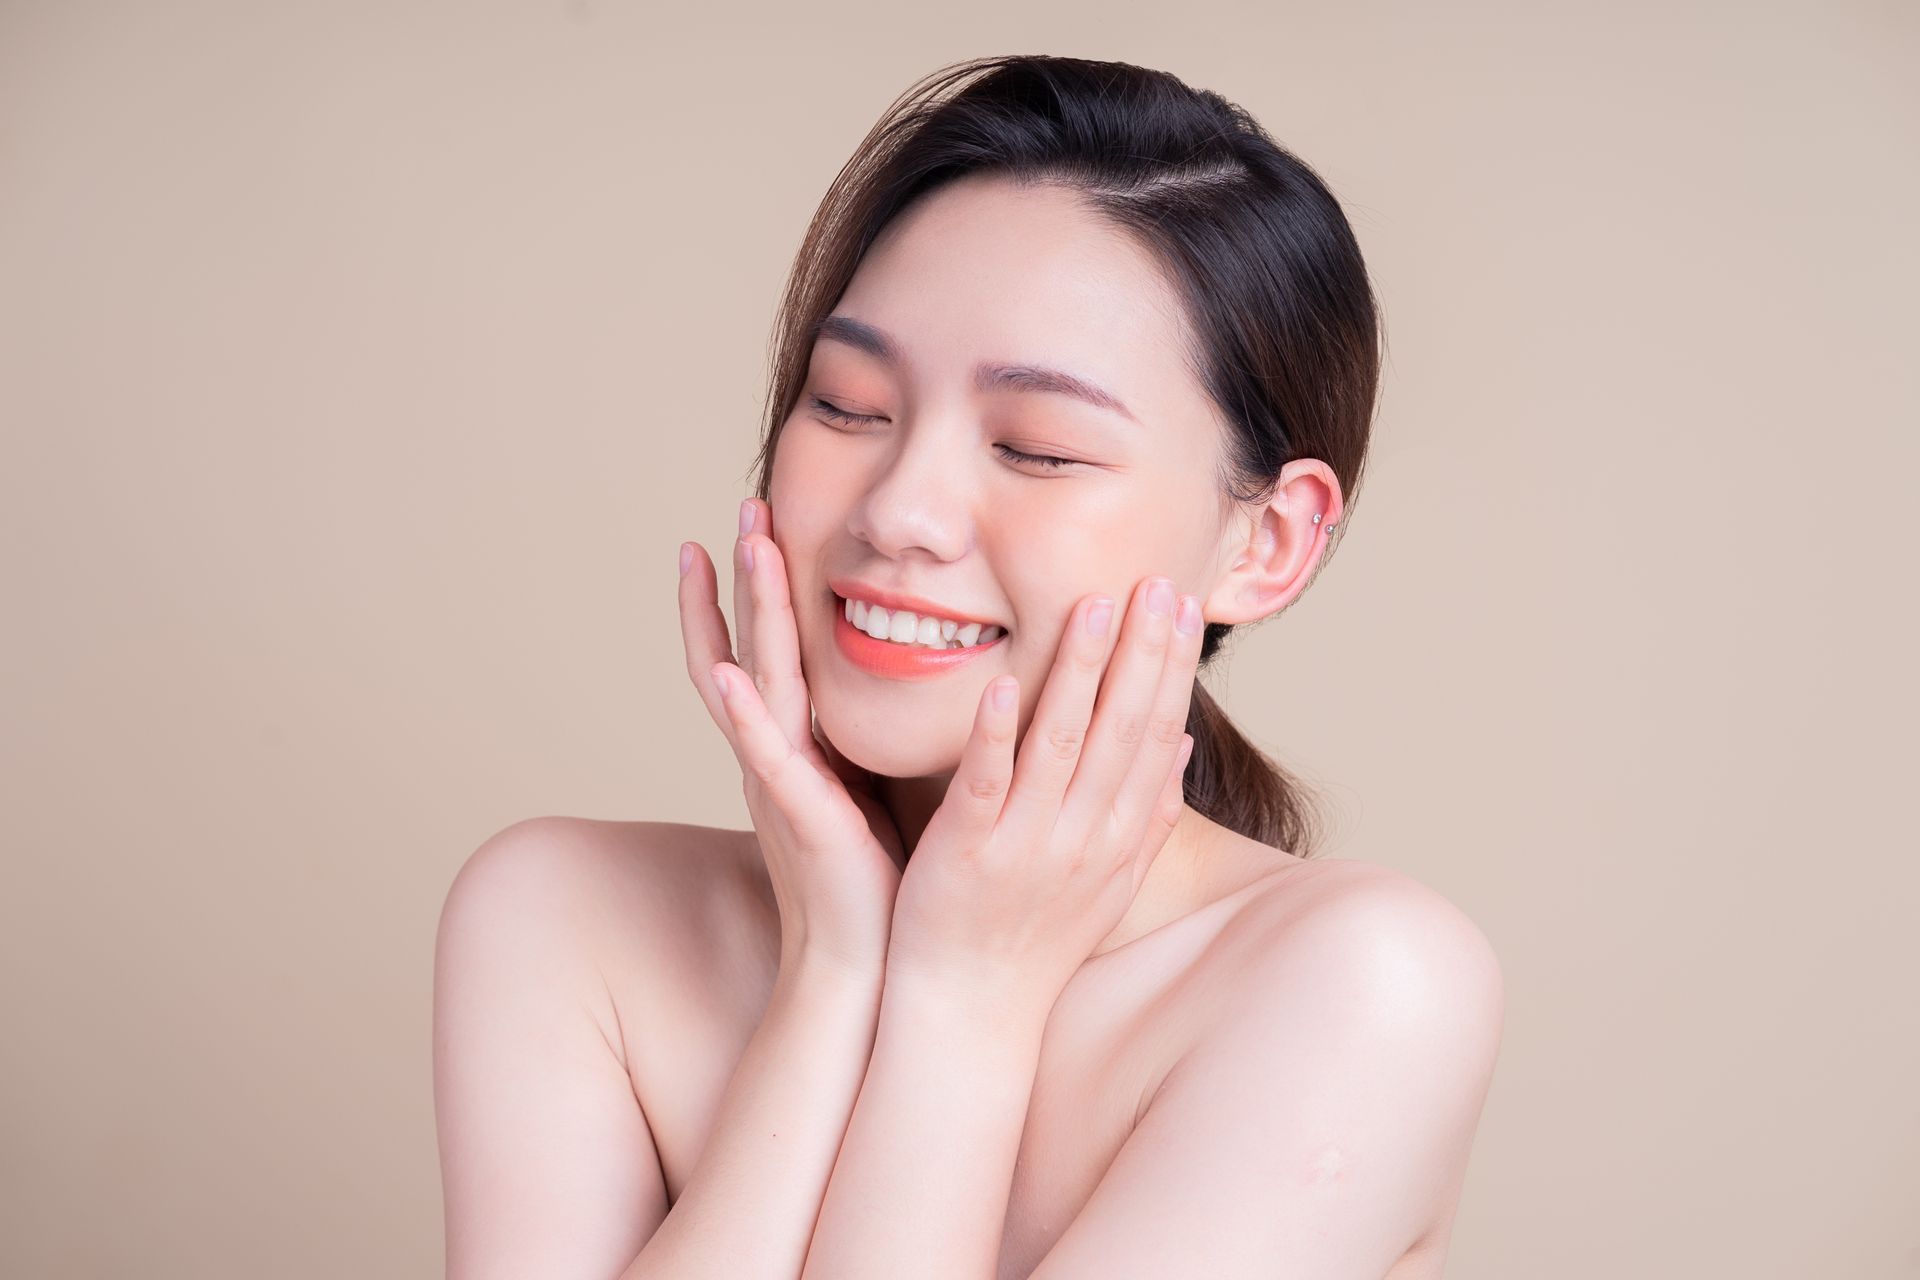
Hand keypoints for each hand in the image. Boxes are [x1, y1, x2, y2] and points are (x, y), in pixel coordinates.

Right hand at [678, 497, 905, 980]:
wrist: (873, 964)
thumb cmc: (885, 882)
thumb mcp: (879, 789)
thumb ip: (877, 737)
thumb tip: (917, 683)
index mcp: (803, 746)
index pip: (775, 651)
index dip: (760, 593)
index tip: (760, 523)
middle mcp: (780, 755)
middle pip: (752, 647)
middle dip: (745, 578)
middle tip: (744, 506)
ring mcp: (780, 781)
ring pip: (752, 680)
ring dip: (738, 614)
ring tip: (726, 549)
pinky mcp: (795, 814)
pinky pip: (761, 754)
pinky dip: (740, 712)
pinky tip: (725, 671)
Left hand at [883, 575, 1202, 1006]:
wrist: (974, 1011)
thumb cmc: (1035, 939)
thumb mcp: (1108, 881)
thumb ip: (1146, 815)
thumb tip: (1176, 749)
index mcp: (1118, 837)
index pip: (1155, 734)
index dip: (1170, 667)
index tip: (1182, 603)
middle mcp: (1085, 836)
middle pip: (1121, 730)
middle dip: (1141, 652)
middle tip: (1154, 581)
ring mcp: (1028, 844)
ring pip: (1059, 744)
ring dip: (1078, 673)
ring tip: (1090, 607)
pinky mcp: (968, 854)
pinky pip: (985, 786)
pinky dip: (995, 735)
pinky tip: (1003, 685)